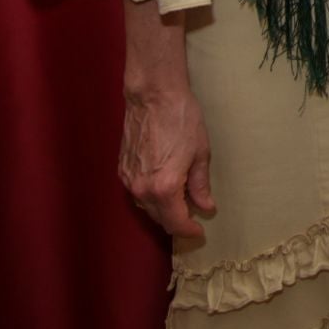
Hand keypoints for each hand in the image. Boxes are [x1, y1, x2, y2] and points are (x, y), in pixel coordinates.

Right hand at [120, 85, 214, 238]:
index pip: (176, 222)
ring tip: (181, 203)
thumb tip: (206, 206)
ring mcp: (129, 180)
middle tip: (193, 219)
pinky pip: (137, 193)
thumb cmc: (181, 119)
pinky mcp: (122, 169)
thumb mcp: (200, 153)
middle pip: (159, 218)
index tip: (200, 232)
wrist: (153, 96)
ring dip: (163, 210)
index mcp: (164, 187)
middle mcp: (142, 189)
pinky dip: (150, 197)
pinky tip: (163, 189)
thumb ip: (200, 185)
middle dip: (177, 222)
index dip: (189, 231)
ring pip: (146, 207)